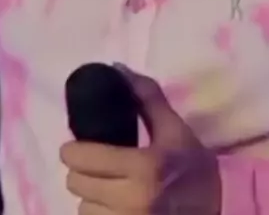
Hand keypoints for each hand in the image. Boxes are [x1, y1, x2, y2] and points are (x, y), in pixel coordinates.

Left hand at [60, 66, 220, 213]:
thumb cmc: (194, 173)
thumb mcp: (177, 131)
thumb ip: (148, 98)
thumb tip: (117, 68)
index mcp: (144, 168)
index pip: (84, 159)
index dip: (73, 150)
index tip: (75, 147)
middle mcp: (132, 201)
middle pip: (77, 184)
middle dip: (81, 171)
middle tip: (93, 165)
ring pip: (83, 209)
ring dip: (90, 198)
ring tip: (105, 189)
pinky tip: (113, 208)